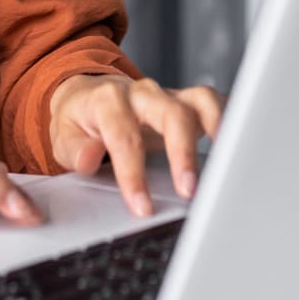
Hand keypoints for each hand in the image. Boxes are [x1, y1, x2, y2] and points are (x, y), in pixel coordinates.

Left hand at [47, 75, 225, 217]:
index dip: (133, 173)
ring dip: (215, 132)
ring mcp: (168, 95)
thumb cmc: (80, 120)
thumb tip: (88, 157)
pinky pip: (213, 102)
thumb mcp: (63, 135)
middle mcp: (142, 93)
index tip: (141, 206)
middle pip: (171, 114)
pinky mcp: (186, 102)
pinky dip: (227, 119)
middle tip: (187, 191)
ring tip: (224, 165)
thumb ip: (73, 148)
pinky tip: (235, 145)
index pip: (124, 136)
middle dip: (182, 153)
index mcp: (109, 101)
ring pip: (198, 103)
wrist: (89, 96)